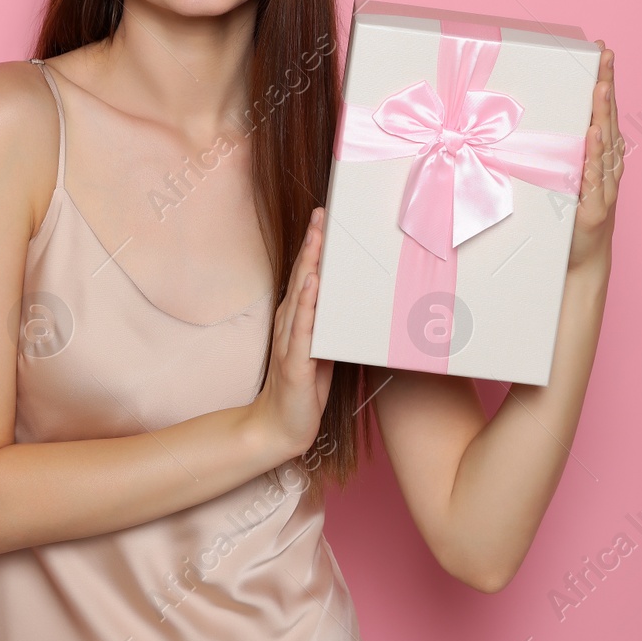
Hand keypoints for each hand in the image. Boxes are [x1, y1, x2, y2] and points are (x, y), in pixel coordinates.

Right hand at [248, 207, 334, 462]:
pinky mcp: (294, 362)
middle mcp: (290, 323)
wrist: (281, 428)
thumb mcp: (325, 350)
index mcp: (298, 319)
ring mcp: (290, 341)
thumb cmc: (305, 389)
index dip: (315, 246)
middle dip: (313, 244)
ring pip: (300, 294)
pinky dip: (306, 304)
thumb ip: (335, 325)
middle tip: (323, 212)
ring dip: (309, 264)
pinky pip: (301, 328)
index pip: (307, 275)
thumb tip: (359, 302)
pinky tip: (312, 283)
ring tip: (318, 236)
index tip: (326, 218)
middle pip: (302, 275)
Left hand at [568, 42, 622, 272]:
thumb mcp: (559, 180)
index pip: (602, 111)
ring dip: (603, 115)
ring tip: (601, 86)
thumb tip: (522, 123)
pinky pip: (596, 179)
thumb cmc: (566, 221)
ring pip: (606, 146)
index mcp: (599, 157)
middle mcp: (607, 168)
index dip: (604, 81)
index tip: (602, 50)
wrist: (578, 266)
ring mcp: (604, 188)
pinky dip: (596, 157)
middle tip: (605, 56)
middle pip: (609, 120)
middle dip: (607, 86)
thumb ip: (555, 154)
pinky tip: (595, 136)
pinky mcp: (595, 210)